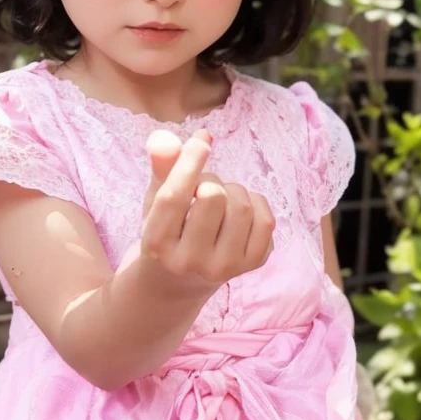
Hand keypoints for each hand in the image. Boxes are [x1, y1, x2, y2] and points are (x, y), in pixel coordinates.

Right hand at [141, 129, 274, 293]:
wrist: (179, 282)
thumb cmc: (167, 232)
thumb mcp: (154, 202)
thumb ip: (161, 168)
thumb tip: (173, 137)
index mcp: (157, 244)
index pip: (174, 196)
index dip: (190, 162)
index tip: (202, 139)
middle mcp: (190, 262)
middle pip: (213, 197)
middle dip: (210, 181)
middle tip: (202, 189)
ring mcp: (224, 268)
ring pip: (242, 207)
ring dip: (233, 191)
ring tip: (219, 202)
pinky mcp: (252, 265)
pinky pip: (266, 220)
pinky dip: (256, 204)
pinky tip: (238, 211)